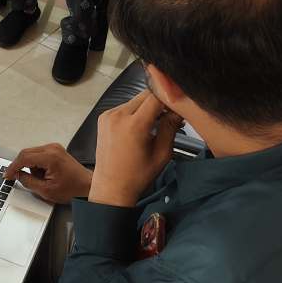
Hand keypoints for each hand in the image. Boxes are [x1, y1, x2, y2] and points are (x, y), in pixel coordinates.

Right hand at [5, 143, 91, 204]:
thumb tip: (17, 175)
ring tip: (40, 179)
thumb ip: (28, 181)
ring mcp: (54, 147)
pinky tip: (43, 174)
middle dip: (19, 166)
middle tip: (13, 177)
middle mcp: (52, 148)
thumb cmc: (73, 189)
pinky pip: (38, 154)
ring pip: (31, 153)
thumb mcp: (46, 190)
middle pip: (26, 153)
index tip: (7, 174)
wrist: (87, 186)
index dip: (13, 167)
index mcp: (50, 157)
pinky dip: (36, 164)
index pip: (24, 157)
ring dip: (29, 166)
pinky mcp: (55, 150)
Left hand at [88, 91, 184, 207]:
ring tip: (155, 124)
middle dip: (159, 103)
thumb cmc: (137, 175)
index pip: (156, 97)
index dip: (170, 100)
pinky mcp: (103, 118)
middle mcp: (118, 116)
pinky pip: (124, 107)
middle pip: (144, 96)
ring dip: (147, 107)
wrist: (111, 186)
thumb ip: (171, 128)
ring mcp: (108, 115)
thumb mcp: (162, 154)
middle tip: (170, 117)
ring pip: (135, 100)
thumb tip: (178, 111)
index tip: (178, 108)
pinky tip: (141, 127)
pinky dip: (134, 112)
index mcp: (134, 125)